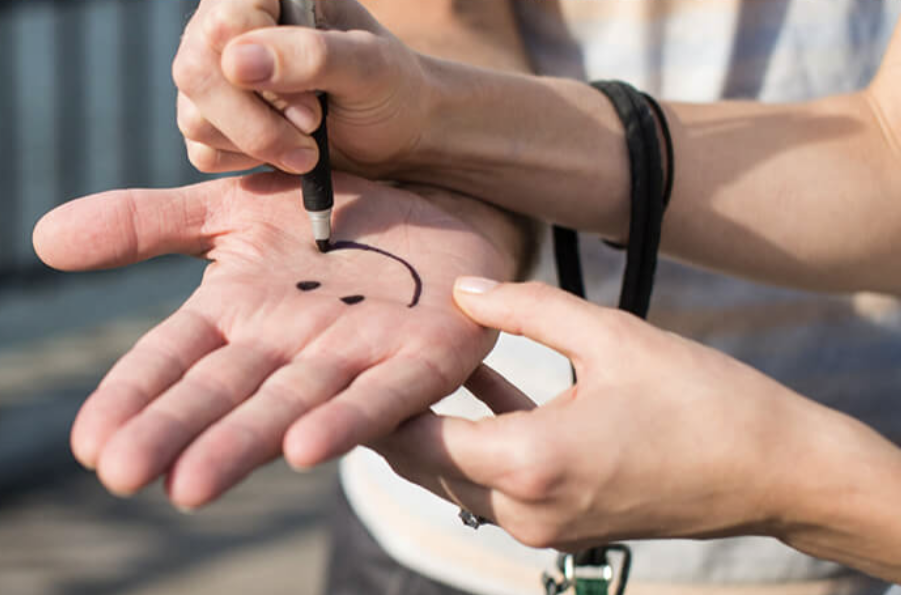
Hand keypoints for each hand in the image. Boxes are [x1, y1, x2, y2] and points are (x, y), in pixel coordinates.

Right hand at [32, 173, 517, 509]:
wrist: (432, 198)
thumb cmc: (330, 215)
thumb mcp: (233, 209)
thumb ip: (147, 224)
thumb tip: (42, 240)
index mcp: (240, 316)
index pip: (173, 359)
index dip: (133, 396)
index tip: (87, 444)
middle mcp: (290, 348)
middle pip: (224, 392)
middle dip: (176, 433)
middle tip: (124, 474)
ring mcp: (357, 356)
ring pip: (293, 404)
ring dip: (243, 442)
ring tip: (191, 484)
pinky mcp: (423, 358)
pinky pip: (383, 394)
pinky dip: (348, 421)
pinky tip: (307, 448)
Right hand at [173, 0, 429, 176]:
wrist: (398, 132)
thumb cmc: (391, 87)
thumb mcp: (369, 67)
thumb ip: (311, 55)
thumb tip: (236, 61)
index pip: (223, 24)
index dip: (263, 74)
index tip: (312, 110)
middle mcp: (230, 26)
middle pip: (195, 73)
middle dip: (255, 122)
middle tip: (312, 133)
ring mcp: (216, 74)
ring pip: (194, 117)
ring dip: (256, 145)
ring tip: (308, 146)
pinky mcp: (214, 119)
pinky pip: (201, 150)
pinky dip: (245, 162)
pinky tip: (285, 152)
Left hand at [372, 279, 879, 552]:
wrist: (777, 471)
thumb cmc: (704, 400)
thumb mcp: (611, 335)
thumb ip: (526, 308)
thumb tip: (462, 287)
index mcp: (528, 463)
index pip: (412, 437)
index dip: (368, 402)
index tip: (338, 363)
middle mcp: (525, 509)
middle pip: (423, 463)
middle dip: (388, 416)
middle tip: (354, 361)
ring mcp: (544, 527)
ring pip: (455, 475)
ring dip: (432, 425)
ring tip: (408, 362)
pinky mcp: (562, 525)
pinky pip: (497, 480)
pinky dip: (479, 437)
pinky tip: (480, 382)